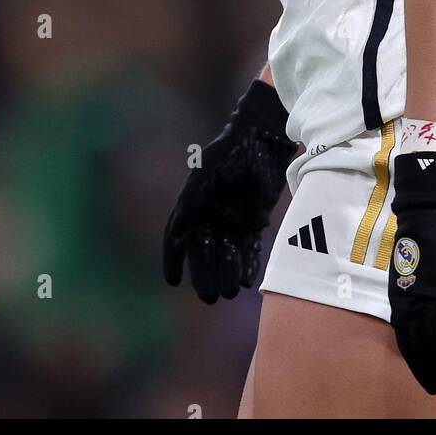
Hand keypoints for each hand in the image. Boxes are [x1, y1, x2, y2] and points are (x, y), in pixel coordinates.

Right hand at [163, 79, 297, 302]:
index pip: (177, 239)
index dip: (173, 260)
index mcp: (192, 205)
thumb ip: (190, 202)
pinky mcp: (254, 219)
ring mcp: (232, 218)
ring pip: (226, 254)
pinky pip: (248, 247)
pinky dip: (246, 263)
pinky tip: (245, 280)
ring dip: (226, 273)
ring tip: (229, 291)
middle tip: (209, 297)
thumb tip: (176, 234)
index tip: (173, 280)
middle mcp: (210, 215)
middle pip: (204, 252)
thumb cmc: (229, 151)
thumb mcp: (204, 174)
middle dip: (204, 275)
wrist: (262, 137)